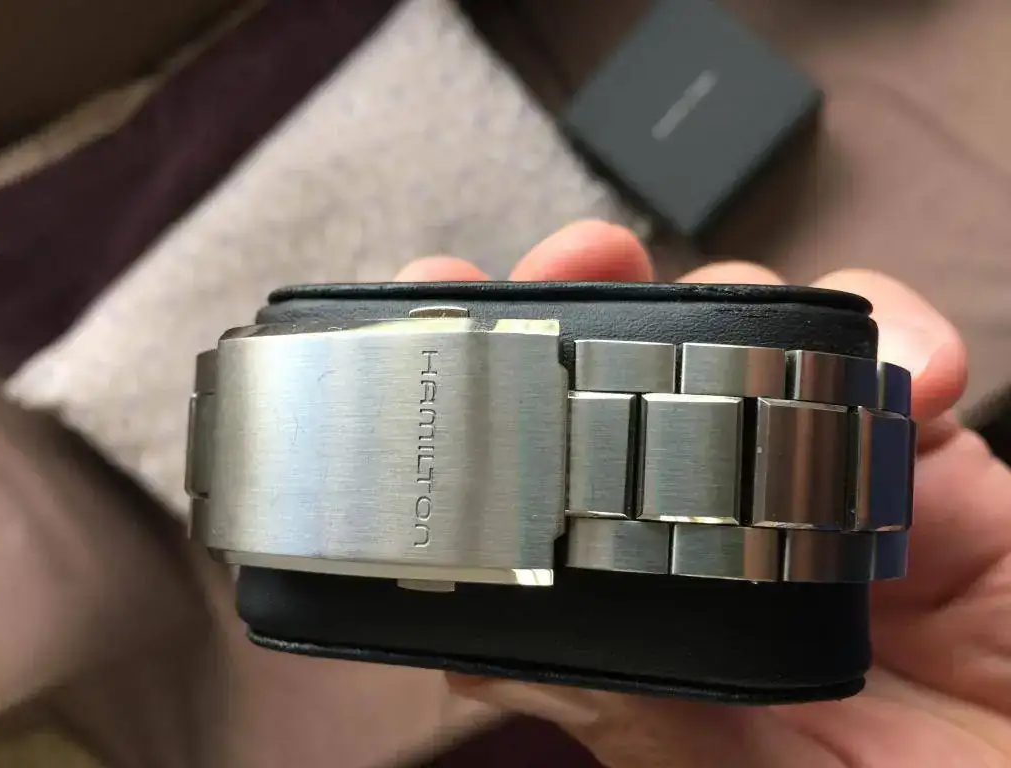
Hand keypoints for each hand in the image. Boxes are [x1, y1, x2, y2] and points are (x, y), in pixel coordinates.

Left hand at [397, 221, 1010, 766]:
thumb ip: (625, 710)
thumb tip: (478, 658)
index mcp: (639, 594)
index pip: (536, 473)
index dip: (488, 390)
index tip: (440, 311)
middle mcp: (709, 516)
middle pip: (627, 369)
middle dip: (589, 298)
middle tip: (578, 261)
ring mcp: (807, 471)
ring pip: (744, 332)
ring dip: (726, 297)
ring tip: (730, 307)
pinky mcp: (909, 451)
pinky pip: (887, 352)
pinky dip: (896, 335)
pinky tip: (915, 377)